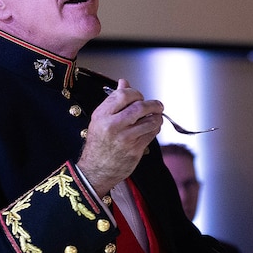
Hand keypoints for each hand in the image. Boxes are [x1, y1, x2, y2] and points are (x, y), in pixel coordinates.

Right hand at [78, 79, 162, 194]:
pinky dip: (155, 128)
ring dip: (157, 117)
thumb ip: (113, 101)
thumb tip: (124, 82)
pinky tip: (153, 128)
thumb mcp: (100, 119)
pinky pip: (151, 134)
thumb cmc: (98, 144)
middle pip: (139, 107)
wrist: (95, 170)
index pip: (123, 94)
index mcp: (102, 115)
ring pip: (149, 121)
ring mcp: (125, 138)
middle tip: (157, 105)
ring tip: (156, 116)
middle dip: (153, 104)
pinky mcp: (135, 150)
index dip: (136, 93)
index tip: (140, 96)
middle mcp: (112, 125)